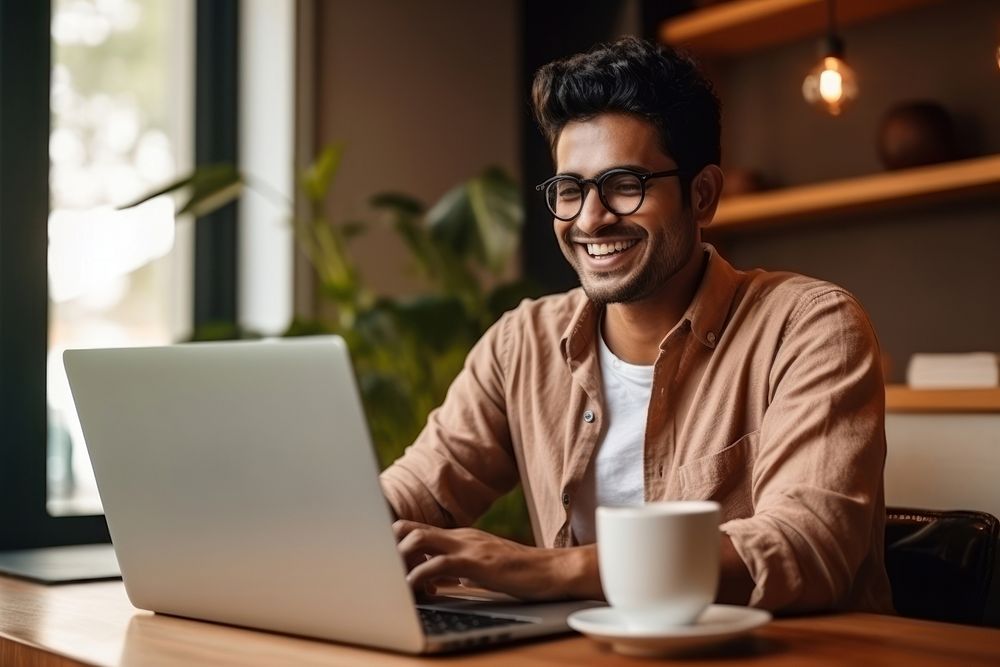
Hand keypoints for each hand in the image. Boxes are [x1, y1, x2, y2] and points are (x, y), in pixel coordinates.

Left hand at [392, 520, 601, 600]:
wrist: (554, 571)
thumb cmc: (522, 574)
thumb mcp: (483, 569)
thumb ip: (459, 570)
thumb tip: (436, 579)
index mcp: (460, 538)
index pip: (416, 529)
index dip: (394, 545)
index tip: (387, 567)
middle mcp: (460, 536)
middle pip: (408, 528)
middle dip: (388, 548)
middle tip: (386, 574)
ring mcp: (468, 546)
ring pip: (417, 539)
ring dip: (399, 560)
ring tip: (395, 583)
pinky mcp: (477, 562)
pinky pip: (438, 564)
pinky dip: (419, 577)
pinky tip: (417, 591)